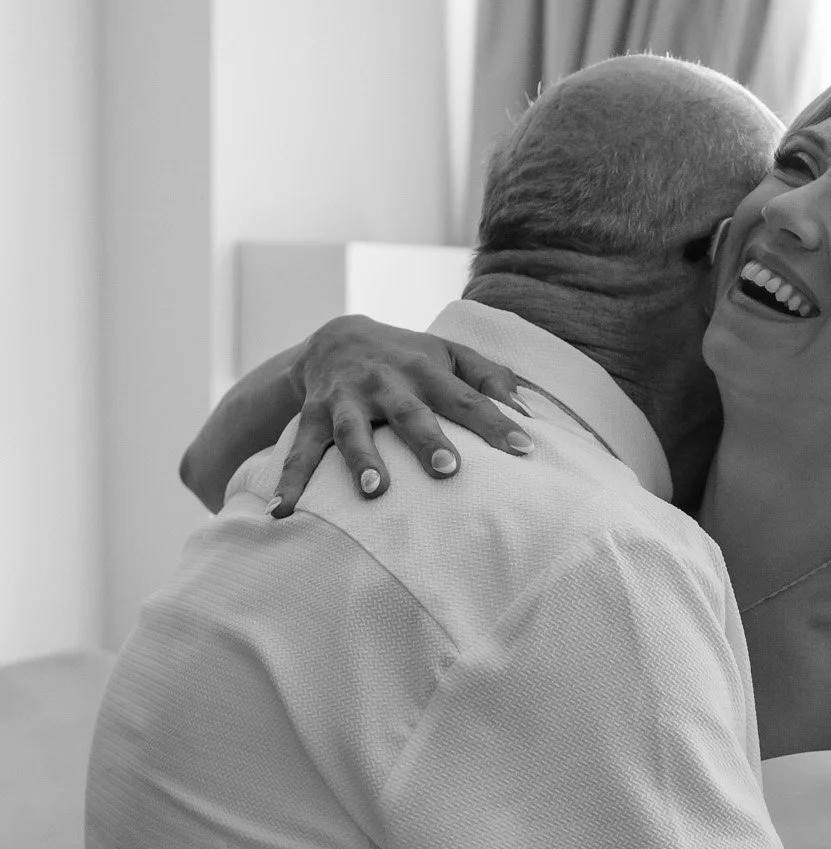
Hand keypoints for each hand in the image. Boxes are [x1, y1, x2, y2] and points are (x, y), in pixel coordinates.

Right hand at [267, 314, 534, 518]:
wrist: (336, 337)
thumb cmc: (410, 357)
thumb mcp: (451, 354)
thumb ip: (491, 379)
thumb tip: (529, 413)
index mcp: (425, 370)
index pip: (468, 398)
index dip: (496, 423)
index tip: (525, 448)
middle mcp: (385, 383)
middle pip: (409, 413)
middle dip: (426, 440)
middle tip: (447, 469)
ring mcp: (346, 400)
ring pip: (352, 431)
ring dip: (362, 460)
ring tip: (375, 492)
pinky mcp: (312, 417)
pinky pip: (299, 451)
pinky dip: (289, 481)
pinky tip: (283, 511)